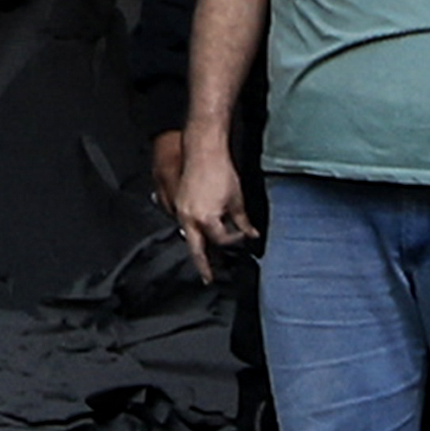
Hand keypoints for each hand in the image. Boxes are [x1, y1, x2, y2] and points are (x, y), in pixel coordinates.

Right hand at [169, 127, 255, 277]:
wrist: (203, 151)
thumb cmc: (219, 171)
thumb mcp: (236, 199)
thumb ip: (243, 221)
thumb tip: (251, 234)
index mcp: (205, 218)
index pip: (221, 240)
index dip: (234, 241)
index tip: (242, 237)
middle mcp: (189, 218)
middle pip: (195, 250)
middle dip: (203, 266)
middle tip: (208, 279)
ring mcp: (180, 211)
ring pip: (189, 237)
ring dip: (198, 248)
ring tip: (206, 260)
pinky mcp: (178, 203)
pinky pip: (185, 224)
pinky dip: (193, 232)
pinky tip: (201, 235)